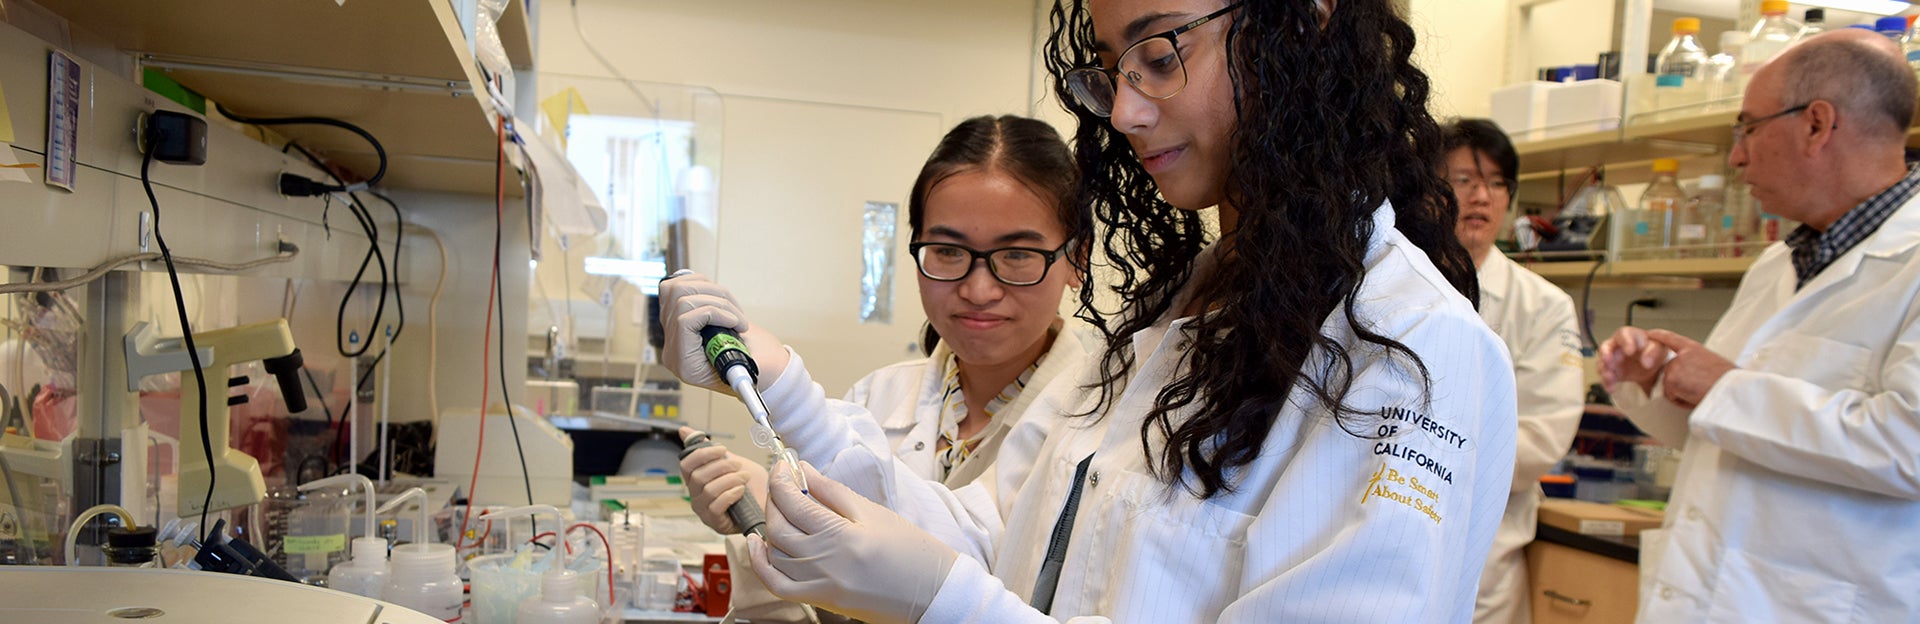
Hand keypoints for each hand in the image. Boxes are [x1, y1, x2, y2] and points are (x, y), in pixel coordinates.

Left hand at [658, 272, 789, 392]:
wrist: (750, 364)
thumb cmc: (751, 367)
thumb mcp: (748, 367)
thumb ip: (737, 356)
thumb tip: (736, 343)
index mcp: (685, 365)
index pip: (684, 323)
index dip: (713, 313)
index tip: (736, 322)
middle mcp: (673, 347)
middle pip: (681, 302)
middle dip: (717, 302)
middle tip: (739, 318)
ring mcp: (670, 330)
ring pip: (678, 289)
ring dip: (711, 291)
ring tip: (731, 307)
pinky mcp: (674, 314)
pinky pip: (676, 286)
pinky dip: (701, 284)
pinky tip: (717, 297)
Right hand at [677, 427, 768, 534]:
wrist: (770, 505)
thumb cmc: (751, 486)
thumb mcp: (731, 462)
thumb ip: (710, 449)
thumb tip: (684, 431)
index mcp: (697, 480)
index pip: (686, 465)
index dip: (702, 454)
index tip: (721, 449)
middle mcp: (696, 496)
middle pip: (698, 476)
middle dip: (722, 466)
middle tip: (738, 465)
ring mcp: (704, 511)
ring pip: (709, 490)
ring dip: (730, 480)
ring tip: (744, 477)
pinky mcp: (715, 522)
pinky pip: (716, 505)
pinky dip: (731, 494)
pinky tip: (741, 491)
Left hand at [748, 462, 957, 623]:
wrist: (931, 593)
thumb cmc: (912, 552)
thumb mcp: (874, 513)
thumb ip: (833, 492)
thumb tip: (803, 470)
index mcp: (841, 535)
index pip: (795, 502)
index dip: (782, 480)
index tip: (782, 467)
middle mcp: (825, 562)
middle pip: (780, 526)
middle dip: (775, 499)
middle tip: (782, 483)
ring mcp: (819, 585)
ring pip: (776, 552)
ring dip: (772, 527)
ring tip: (782, 509)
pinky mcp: (821, 600)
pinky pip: (778, 584)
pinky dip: (762, 564)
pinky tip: (759, 545)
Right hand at [1598, 326, 1671, 393]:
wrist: (1653, 365)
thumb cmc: (1654, 351)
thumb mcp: (1659, 348)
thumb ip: (1653, 351)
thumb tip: (1646, 362)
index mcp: (1629, 335)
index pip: (1623, 334)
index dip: (1625, 342)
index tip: (1630, 352)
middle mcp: (1616, 346)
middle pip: (1605, 347)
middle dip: (1606, 355)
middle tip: (1610, 362)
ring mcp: (1612, 359)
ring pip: (1603, 363)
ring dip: (1604, 370)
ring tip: (1610, 378)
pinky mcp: (1611, 372)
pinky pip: (1605, 376)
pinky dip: (1607, 383)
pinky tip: (1611, 388)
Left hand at [1645, 330, 1736, 407]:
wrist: (1730, 389)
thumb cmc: (1727, 379)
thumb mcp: (1712, 362)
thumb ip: (1694, 362)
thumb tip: (1690, 372)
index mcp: (1693, 348)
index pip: (1671, 339)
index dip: (1659, 336)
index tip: (1651, 333)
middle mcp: (1680, 356)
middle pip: (1669, 371)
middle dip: (1680, 383)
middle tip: (1698, 387)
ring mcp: (1674, 368)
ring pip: (1670, 386)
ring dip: (1682, 393)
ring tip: (1699, 392)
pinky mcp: (1671, 381)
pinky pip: (1671, 397)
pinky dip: (1682, 401)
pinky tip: (1695, 397)